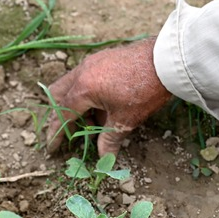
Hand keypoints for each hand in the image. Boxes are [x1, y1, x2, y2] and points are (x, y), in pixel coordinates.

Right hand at [45, 37, 171, 155]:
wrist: (166, 61)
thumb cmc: (144, 90)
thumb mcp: (126, 119)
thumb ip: (110, 139)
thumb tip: (104, 160)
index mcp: (84, 88)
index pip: (63, 114)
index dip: (57, 133)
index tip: (52, 148)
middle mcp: (82, 71)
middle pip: (59, 95)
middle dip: (60, 115)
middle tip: (69, 133)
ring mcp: (92, 61)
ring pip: (72, 85)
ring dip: (76, 105)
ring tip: (93, 124)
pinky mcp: (103, 58)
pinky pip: (85, 77)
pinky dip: (87, 94)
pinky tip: (103, 107)